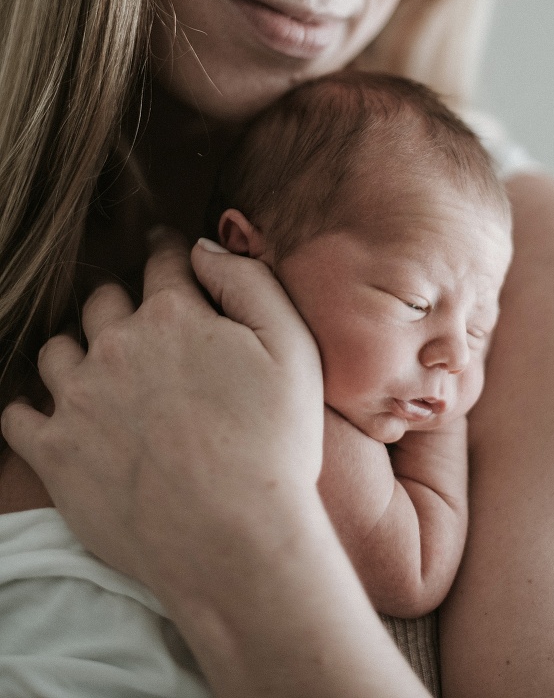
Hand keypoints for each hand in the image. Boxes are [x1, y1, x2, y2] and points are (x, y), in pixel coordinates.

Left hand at [0, 230, 323, 600]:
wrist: (234, 540)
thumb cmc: (275, 443)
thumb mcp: (292, 345)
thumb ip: (248, 280)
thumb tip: (204, 248)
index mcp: (174, 315)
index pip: (162, 261)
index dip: (167, 251)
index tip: (166, 249)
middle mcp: (117, 345)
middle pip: (102, 302)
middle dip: (121, 304)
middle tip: (139, 321)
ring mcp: (79, 399)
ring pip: (56, 350)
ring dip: (77, 351)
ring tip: (97, 369)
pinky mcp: (54, 453)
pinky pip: (18, 414)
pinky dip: (33, 409)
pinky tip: (55, 415)